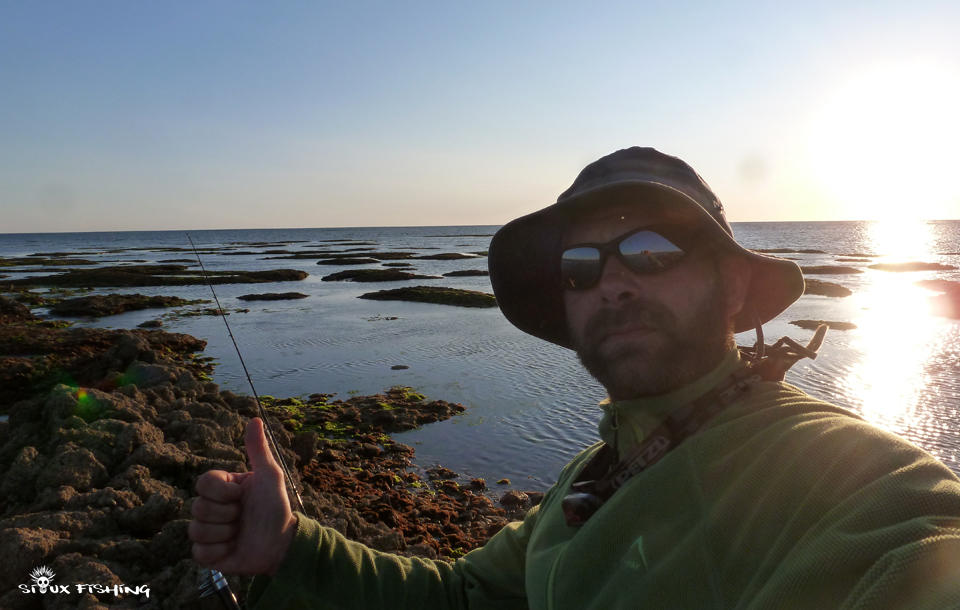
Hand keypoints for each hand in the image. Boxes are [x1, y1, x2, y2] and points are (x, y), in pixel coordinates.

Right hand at [190, 417, 298, 575]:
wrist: (282, 543)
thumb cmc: (276, 507)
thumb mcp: (270, 476)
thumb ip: (258, 450)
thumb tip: (255, 418)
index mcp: (222, 488)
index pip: (203, 483)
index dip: (222, 492)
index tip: (241, 496)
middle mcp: (211, 507)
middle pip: (198, 508)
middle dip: (227, 515)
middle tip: (243, 517)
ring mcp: (207, 531)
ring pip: (197, 530)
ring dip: (225, 533)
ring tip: (240, 533)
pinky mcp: (207, 554)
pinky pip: (199, 553)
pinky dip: (220, 551)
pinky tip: (233, 548)